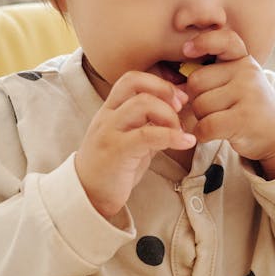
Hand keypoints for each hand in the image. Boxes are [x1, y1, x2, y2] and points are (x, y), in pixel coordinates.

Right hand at [75, 72, 195, 216]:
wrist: (88, 197)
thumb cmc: (113, 169)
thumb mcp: (133, 141)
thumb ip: (151, 125)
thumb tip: (179, 112)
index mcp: (111, 110)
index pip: (132, 79)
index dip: (159, 82)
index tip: (179, 98)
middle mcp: (107, 116)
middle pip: (135, 84)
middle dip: (165, 91)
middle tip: (182, 108)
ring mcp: (109, 132)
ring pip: (141, 104)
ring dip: (169, 114)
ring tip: (181, 132)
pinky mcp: (116, 151)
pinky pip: (146, 135)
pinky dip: (172, 136)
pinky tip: (186, 142)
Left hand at [182, 29, 274, 178]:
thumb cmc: (246, 106)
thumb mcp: (236, 81)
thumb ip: (212, 75)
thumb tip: (176, 87)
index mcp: (243, 59)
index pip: (223, 40)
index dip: (203, 42)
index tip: (187, 50)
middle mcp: (247, 72)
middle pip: (196, 81)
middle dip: (196, 98)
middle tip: (212, 108)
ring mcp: (248, 94)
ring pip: (200, 105)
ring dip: (201, 118)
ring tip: (219, 120)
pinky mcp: (244, 119)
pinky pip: (206, 126)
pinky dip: (202, 134)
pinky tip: (212, 134)